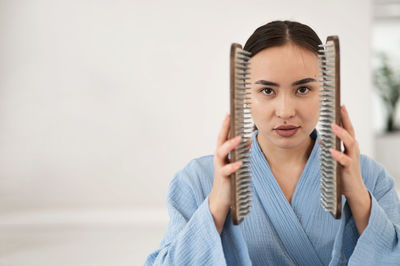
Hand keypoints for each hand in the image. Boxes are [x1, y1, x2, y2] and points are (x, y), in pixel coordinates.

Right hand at [209, 114, 250, 233]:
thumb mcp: (234, 162)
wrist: (221, 198)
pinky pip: (226, 170)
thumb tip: (248, 141)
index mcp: (222, 153)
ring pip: (220, 153)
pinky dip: (233, 166)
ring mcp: (219, 167)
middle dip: (224, 129)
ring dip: (230, 145)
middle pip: (220, 140)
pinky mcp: (223, 177)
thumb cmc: (229, 178)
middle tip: (229, 118)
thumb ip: (240, 152)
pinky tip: (240, 163)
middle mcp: (218, 158)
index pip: (223, 136)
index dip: (225, 125)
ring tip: (239, 139)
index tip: (229, 113)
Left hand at [324, 105, 366, 200]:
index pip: (347, 128)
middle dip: (345, 120)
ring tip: (333, 126)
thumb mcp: (337, 157)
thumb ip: (331, 147)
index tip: (341, 105)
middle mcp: (353, 149)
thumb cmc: (344, 171)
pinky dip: (338, 154)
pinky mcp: (349, 168)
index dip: (344, 117)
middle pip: (350, 131)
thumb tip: (321, 139)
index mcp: (350, 145)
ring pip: (349, 142)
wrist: (353, 189)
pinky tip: (331, 150)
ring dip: (341, 134)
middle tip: (340, 109)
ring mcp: (352, 157)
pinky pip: (344, 160)